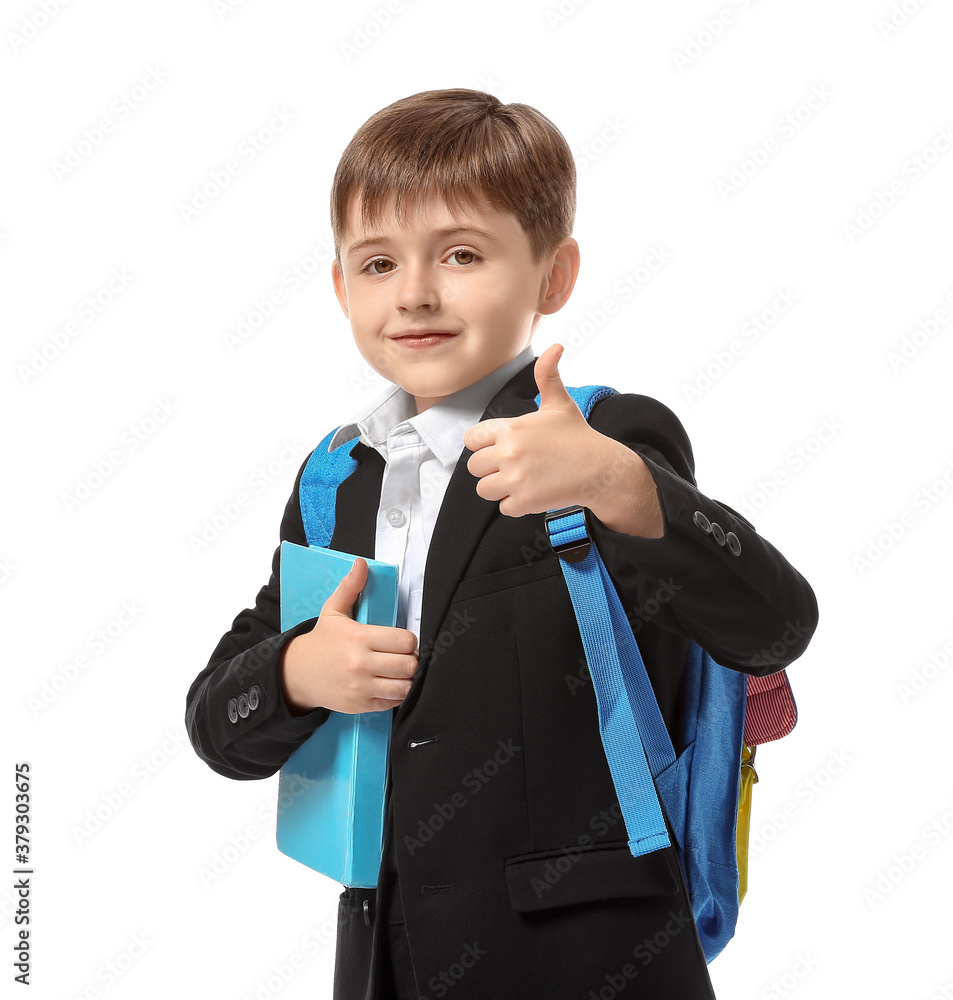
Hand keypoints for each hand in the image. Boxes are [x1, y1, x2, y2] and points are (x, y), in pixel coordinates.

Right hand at [279, 558, 418, 715]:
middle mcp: (361, 664)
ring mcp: (361, 687)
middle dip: (410, 659)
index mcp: (359, 638)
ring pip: (404, 686)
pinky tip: (388, 683)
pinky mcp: (361, 705)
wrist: (297, 674)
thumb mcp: (333, 610)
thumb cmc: (322, 641)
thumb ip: (350, 587)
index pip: (405, 641)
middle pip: (408, 664)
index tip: (401, 641)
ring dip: (406, 678)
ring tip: (398, 671)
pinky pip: (393, 701)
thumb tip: (362, 563)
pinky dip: (396, 694)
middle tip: (402, 656)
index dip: (408, 641)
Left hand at [463, 343, 609, 516]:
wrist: (599, 468)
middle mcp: (509, 452)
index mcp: (511, 428)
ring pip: (484, 489)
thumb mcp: (560, 403)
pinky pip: (503, 507)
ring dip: (499, 488)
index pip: (471, 440)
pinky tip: (531, 493)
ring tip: (520, 481)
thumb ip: (547, 376)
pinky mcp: (524, 500)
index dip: (482, 445)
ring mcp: (515, 478)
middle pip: (474, 467)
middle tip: (513, 467)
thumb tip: (555, 347)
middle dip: (490, 468)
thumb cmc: (578, 437)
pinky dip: (515, 504)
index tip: (498, 448)